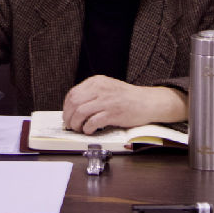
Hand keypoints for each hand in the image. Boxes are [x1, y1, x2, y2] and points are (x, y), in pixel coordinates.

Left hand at [62, 75, 186, 134]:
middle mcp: (100, 89)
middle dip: (68, 117)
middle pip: (74, 103)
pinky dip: (87, 128)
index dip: (66, 107)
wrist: (147, 102)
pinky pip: (92, 122)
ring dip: (76, 124)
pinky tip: (90, 130)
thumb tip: (74, 108)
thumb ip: (92, 94)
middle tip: (70, 125)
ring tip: (79, 129)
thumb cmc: (127, 98)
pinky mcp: (113, 113)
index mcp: (97, 81)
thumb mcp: (107, 88)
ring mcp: (106, 100)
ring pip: (80, 112)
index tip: (67, 115)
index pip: (73, 93)